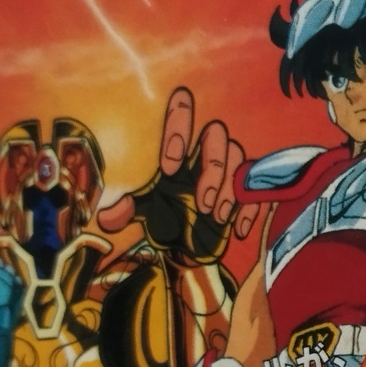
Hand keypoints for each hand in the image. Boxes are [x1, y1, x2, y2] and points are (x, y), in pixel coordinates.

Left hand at [96, 87, 260, 261]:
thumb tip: (107, 217)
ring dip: (230, 191)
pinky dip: (250, 210)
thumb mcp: (145, 214)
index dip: (179, 127)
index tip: (168, 169)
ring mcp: (229, 172)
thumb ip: (128, 211)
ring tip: (216, 217)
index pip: (181, 117)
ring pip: (239, 160)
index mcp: (177, 151)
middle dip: (213, 168)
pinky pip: (258, 189)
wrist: (188, 249)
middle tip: (202, 203)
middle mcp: (203, 154)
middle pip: (217, 134)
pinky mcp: (247, 192)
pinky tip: (237, 230)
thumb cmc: (166, 221)